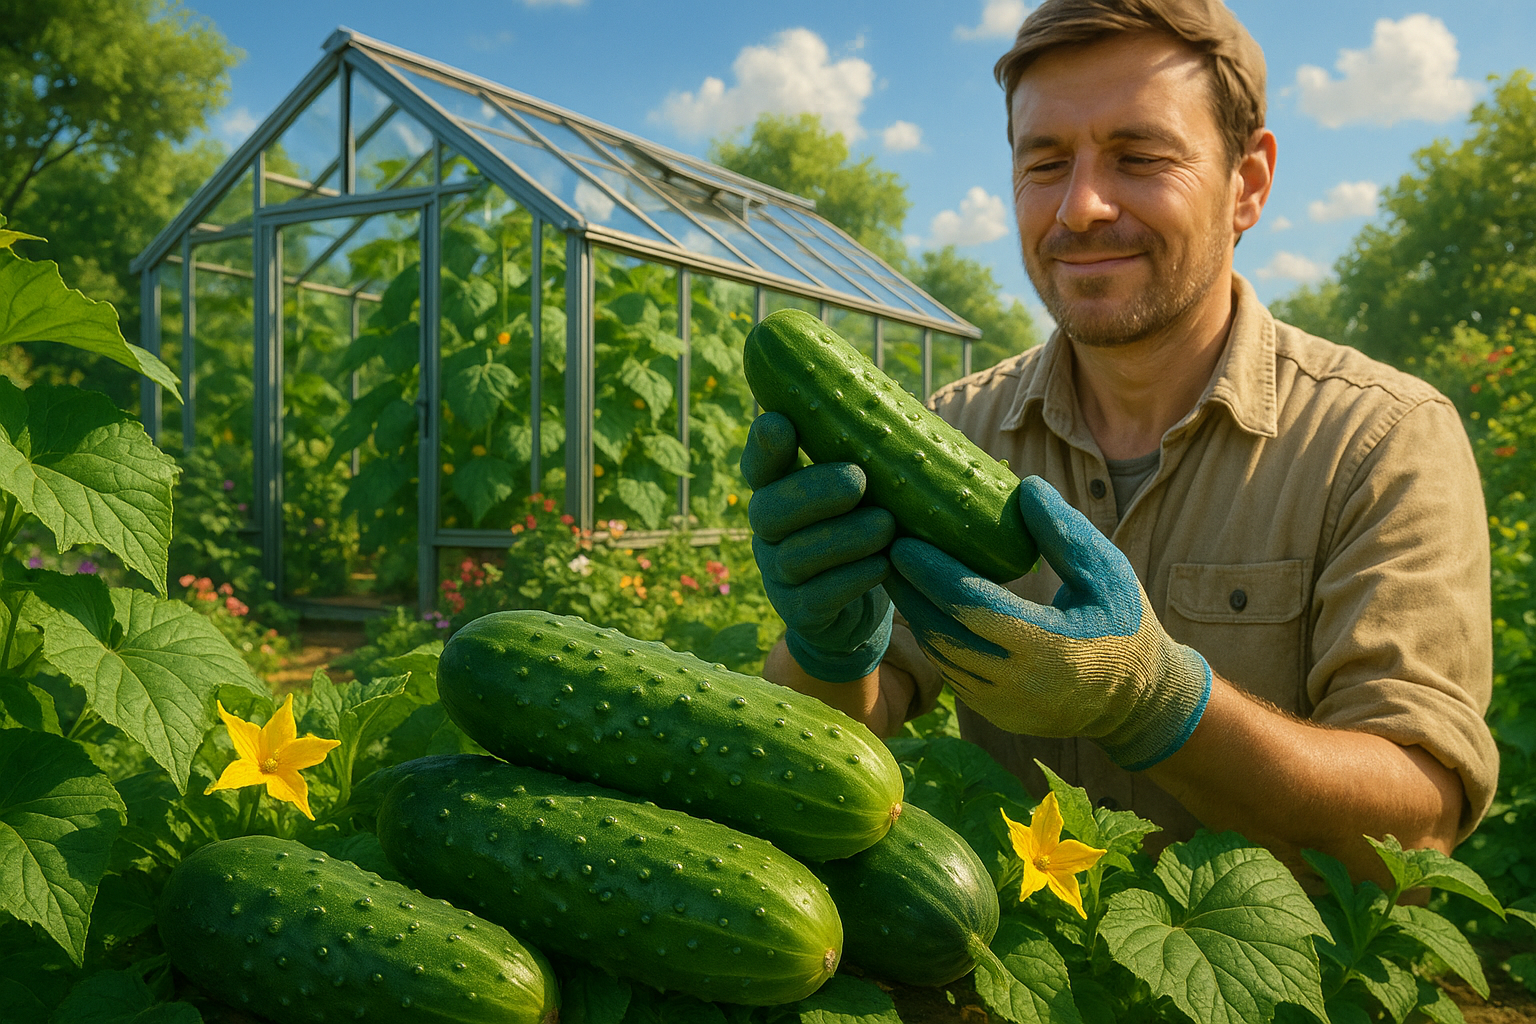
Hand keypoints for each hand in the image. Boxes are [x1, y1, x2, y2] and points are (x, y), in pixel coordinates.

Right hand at [741, 412, 894, 682]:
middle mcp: (770, 533)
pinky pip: (818, 598)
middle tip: (856, 480)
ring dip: (843, 538)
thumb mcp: (861, 492)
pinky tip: (882, 566)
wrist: (859, 610)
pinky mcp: (800, 614)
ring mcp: (779, 576)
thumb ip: (859, 454)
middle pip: (769, 510)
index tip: (780, 423)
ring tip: (885, 525)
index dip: (763, 447)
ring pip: (796, 555)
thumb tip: (888, 406)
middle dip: (812, 492)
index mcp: (779, 492)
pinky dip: (852, 579)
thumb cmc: (864, 530)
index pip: (760, 465)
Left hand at [883, 476, 1210, 769]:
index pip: (971, 606)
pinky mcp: (994, 714)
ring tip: (894, 572)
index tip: (902, 541)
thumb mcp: (1107, 572)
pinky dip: (934, 637)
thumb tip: (1024, 487)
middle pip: (942, 632)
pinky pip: (951, 672)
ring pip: (940, 655)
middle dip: (908, 590)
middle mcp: (1018, 684)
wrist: (1138, 702)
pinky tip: (921, 605)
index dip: (931, 574)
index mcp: (1048, 646)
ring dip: (915, 614)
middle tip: (882, 548)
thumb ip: (1064, 532)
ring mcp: (1002, 705)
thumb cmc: (1125, 624)